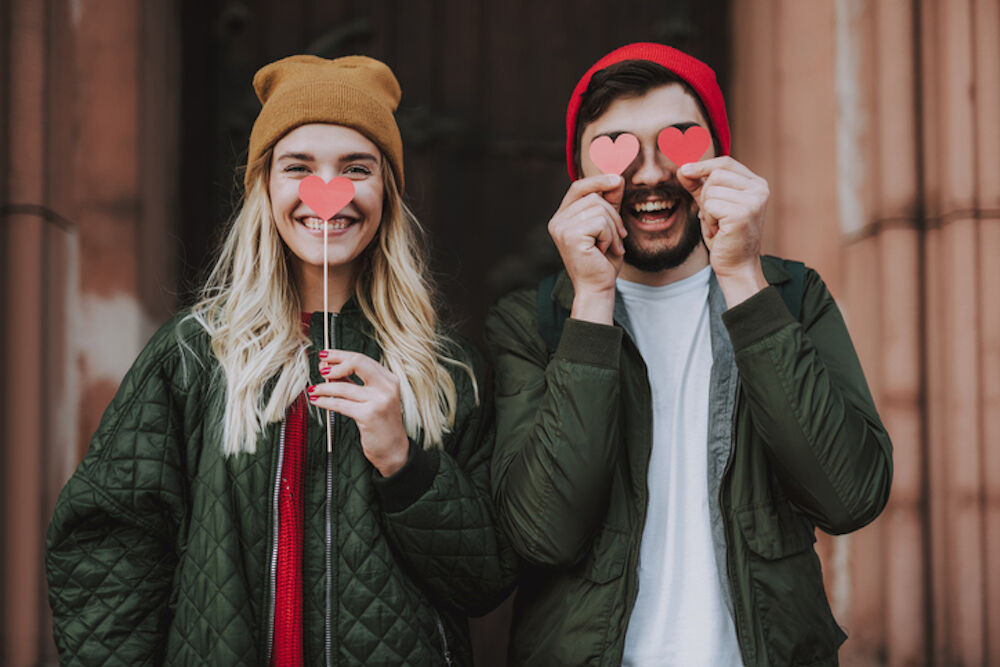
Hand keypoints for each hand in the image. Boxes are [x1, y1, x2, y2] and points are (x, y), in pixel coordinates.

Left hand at [309, 350, 409, 475]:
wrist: (394, 449)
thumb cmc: (381, 424)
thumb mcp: (372, 398)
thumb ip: (354, 383)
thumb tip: (330, 369)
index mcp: (389, 379)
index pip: (362, 359)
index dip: (340, 355)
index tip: (325, 356)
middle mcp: (387, 387)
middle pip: (356, 363)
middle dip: (334, 363)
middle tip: (321, 368)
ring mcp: (379, 401)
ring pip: (343, 387)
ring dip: (324, 387)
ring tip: (314, 389)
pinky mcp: (369, 415)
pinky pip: (340, 404)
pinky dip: (325, 401)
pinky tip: (318, 401)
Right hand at [547, 174, 626, 323]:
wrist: (597, 288)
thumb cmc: (602, 261)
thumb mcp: (608, 227)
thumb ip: (609, 204)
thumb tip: (616, 179)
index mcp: (562, 217)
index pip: (578, 187)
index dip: (598, 180)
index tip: (618, 180)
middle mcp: (557, 221)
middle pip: (594, 197)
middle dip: (613, 215)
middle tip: (619, 236)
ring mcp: (562, 228)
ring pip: (599, 209)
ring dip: (613, 229)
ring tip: (611, 246)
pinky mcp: (571, 236)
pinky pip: (601, 222)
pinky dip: (610, 236)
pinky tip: (605, 250)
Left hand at [678, 157, 768, 305]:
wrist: (736, 265)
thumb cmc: (725, 236)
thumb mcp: (712, 205)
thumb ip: (699, 186)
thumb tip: (682, 169)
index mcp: (756, 184)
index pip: (725, 162)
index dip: (702, 165)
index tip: (683, 170)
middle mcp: (759, 189)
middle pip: (715, 174)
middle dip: (705, 195)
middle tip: (713, 215)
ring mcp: (753, 201)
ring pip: (711, 190)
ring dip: (707, 210)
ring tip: (718, 224)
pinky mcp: (742, 213)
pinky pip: (710, 205)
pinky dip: (708, 219)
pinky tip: (719, 231)